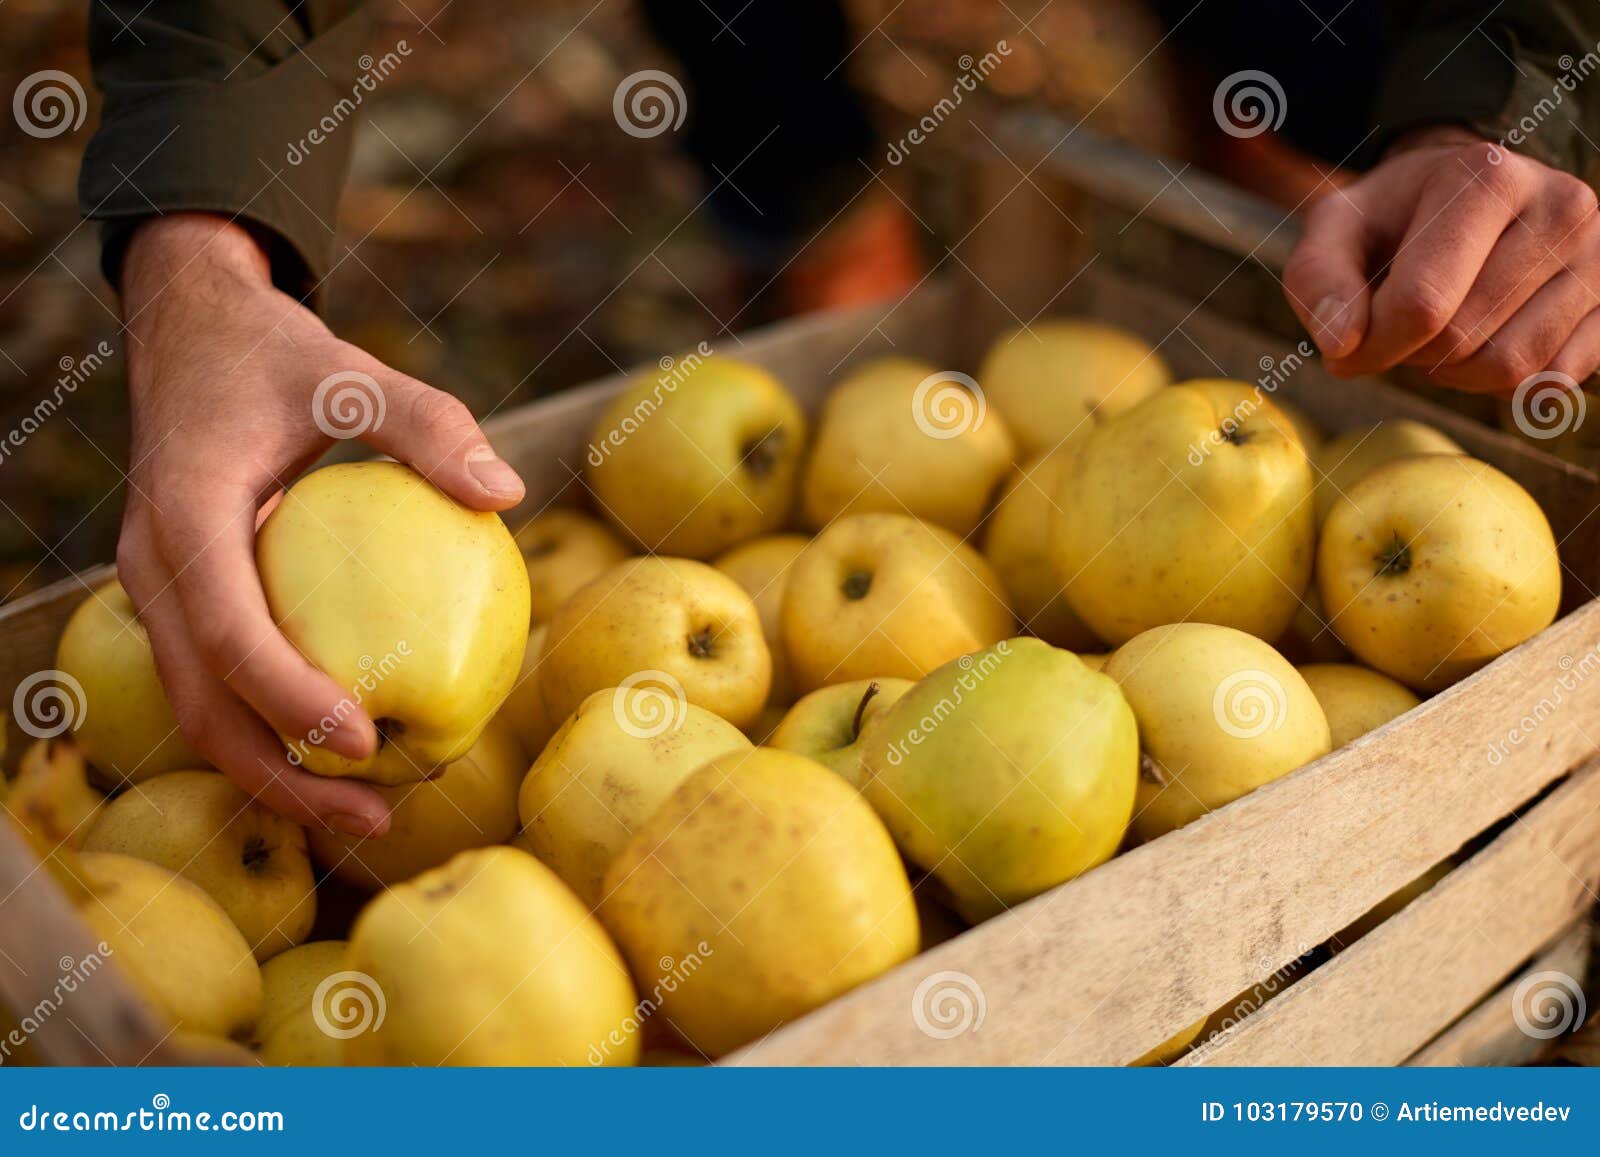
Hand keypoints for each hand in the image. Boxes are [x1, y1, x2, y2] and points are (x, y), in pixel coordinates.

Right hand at [115, 214, 524, 835]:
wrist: (190, 334)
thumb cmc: (279, 357)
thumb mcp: (351, 369)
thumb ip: (426, 422)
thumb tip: (506, 492)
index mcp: (185, 513)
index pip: (228, 629)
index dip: (290, 697)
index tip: (370, 741)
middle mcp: (154, 566)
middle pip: (202, 703)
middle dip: (284, 774)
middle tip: (378, 815)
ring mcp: (159, 592)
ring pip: (200, 712)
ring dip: (277, 774)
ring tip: (369, 815)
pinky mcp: (182, 604)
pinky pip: (217, 688)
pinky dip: (272, 737)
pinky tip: (346, 763)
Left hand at [1283, 125, 1599, 393]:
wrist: (1464, 200)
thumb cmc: (1393, 218)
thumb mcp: (1335, 230)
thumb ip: (1318, 280)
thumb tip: (1341, 344)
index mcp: (1486, 176)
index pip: (1422, 304)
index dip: (1373, 344)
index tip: (1349, 342)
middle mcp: (1561, 205)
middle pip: (1461, 340)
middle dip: (1410, 354)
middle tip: (1398, 326)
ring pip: (1510, 368)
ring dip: (1454, 372)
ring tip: (1439, 330)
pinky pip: (1554, 380)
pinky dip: (1502, 383)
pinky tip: (1484, 340)